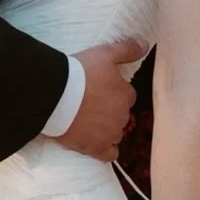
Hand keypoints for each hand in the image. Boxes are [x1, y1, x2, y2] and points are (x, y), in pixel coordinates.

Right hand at [56, 38, 143, 161]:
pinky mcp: (95, 148)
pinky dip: (106, 149)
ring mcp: (109, 134)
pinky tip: (98, 142)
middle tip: (90, 102)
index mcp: (126, 95)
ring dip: (107, 127)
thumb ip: (128, 49)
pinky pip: (110, 154)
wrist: (54, 96)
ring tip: (89, 119)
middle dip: (110, 109)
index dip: (114, 91)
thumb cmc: (79, 73)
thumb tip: (146, 45)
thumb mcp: (104, 53)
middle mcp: (122, 116)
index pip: (127, 95)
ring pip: (116, 132)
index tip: (99, 88)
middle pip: (121, 114)